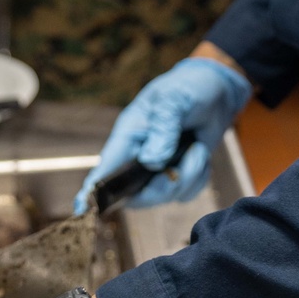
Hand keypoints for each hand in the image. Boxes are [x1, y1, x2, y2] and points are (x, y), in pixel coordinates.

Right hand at [73, 56, 251, 213]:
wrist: (215, 90)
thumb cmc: (187, 89)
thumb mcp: (175, 101)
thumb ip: (163, 128)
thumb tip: (151, 162)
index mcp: (130, 134)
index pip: (106, 165)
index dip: (92, 188)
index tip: (83, 208)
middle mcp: (139, 156)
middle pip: (137, 193)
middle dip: (163, 186)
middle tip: (185, 160)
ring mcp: (159, 169)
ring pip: (165, 195)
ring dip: (188, 175)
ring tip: (197, 147)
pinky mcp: (179, 174)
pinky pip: (186, 192)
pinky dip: (199, 176)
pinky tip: (200, 152)